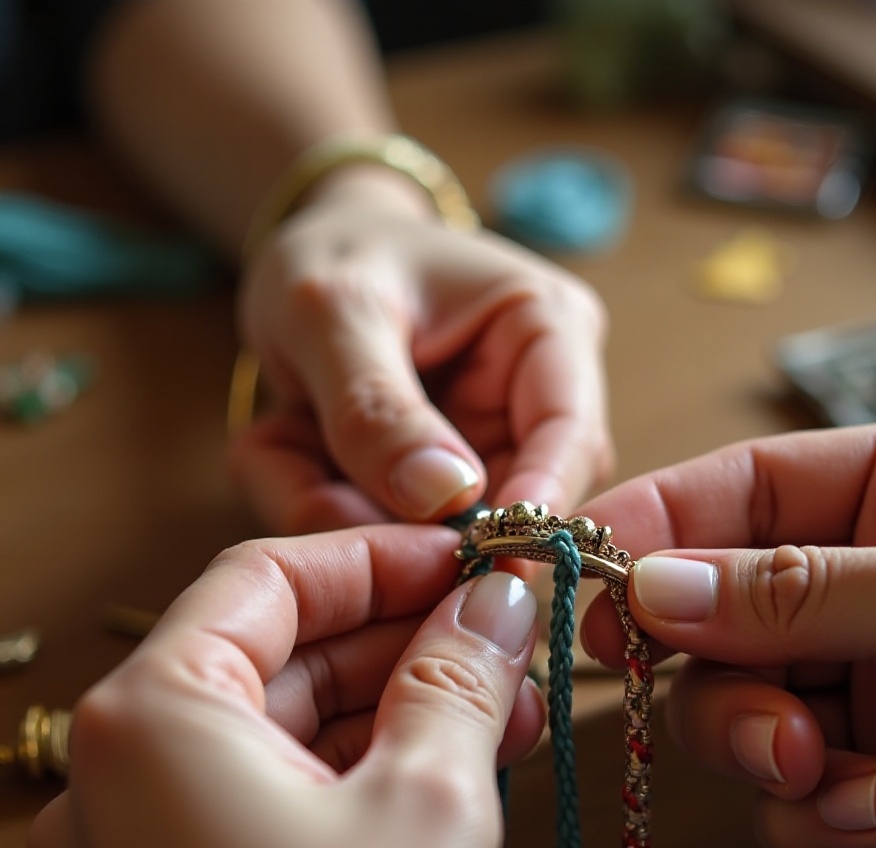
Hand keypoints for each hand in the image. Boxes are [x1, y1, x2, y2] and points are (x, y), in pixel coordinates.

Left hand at [29, 525, 544, 847]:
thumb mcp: (430, 800)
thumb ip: (460, 673)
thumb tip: (498, 597)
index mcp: (154, 722)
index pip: (266, 582)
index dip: (375, 559)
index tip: (460, 554)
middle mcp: (136, 776)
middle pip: (287, 655)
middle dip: (410, 634)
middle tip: (503, 624)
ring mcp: (166, 842)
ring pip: (303, 727)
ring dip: (412, 699)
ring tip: (516, 693)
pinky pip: (301, 794)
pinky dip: (385, 764)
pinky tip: (476, 751)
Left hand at [230, 183, 612, 532]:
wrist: (309, 260)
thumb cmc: (334, 256)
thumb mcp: (333, 312)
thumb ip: (376, 407)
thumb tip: (447, 498)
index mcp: (544, 326)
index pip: (571, 428)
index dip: (539, 498)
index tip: (486, 552)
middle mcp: (534, 395)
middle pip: (523, 498)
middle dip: (435, 528)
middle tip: (352, 529)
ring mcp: (493, 441)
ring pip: (459, 527)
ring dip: (375, 524)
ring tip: (298, 478)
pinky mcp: (449, 477)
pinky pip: (405, 527)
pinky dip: (341, 510)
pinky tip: (293, 467)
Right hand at [578, 412, 875, 847]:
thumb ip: (790, 590)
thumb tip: (652, 584)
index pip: (740, 490)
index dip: (655, 523)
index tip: (583, 563)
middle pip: (720, 611)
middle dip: (719, 669)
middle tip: (750, 705)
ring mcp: (874, 687)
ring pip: (737, 708)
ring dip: (763, 746)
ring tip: (825, 767)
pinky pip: (789, 796)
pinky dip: (815, 815)